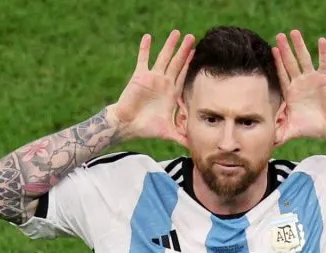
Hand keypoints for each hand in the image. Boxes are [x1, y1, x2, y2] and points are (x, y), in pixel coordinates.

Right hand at [111, 30, 194, 146]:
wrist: (127, 125)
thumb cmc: (146, 128)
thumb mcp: (168, 132)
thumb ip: (182, 137)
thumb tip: (195, 148)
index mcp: (171, 93)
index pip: (183, 75)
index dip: (190, 64)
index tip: (198, 52)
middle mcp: (163, 83)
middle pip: (177, 63)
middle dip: (184, 50)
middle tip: (192, 36)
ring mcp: (152, 78)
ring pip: (163, 58)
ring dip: (169, 45)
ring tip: (176, 32)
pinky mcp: (140, 76)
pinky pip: (143, 59)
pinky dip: (145, 48)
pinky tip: (148, 37)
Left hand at [272, 30, 325, 144]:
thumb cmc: (310, 127)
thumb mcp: (291, 130)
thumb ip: (277, 134)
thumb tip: (263, 143)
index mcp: (291, 91)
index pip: (282, 74)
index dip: (277, 62)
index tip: (271, 50)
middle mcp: (300, 82)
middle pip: (290, 62)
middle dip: (284, 49)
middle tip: (279, 35)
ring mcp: (312, 78)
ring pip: (305, 58)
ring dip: (300, 46)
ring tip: (294, 32)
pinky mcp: (325, 78)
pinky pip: (323, 62)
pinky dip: (322, 52)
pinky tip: (320, 40)